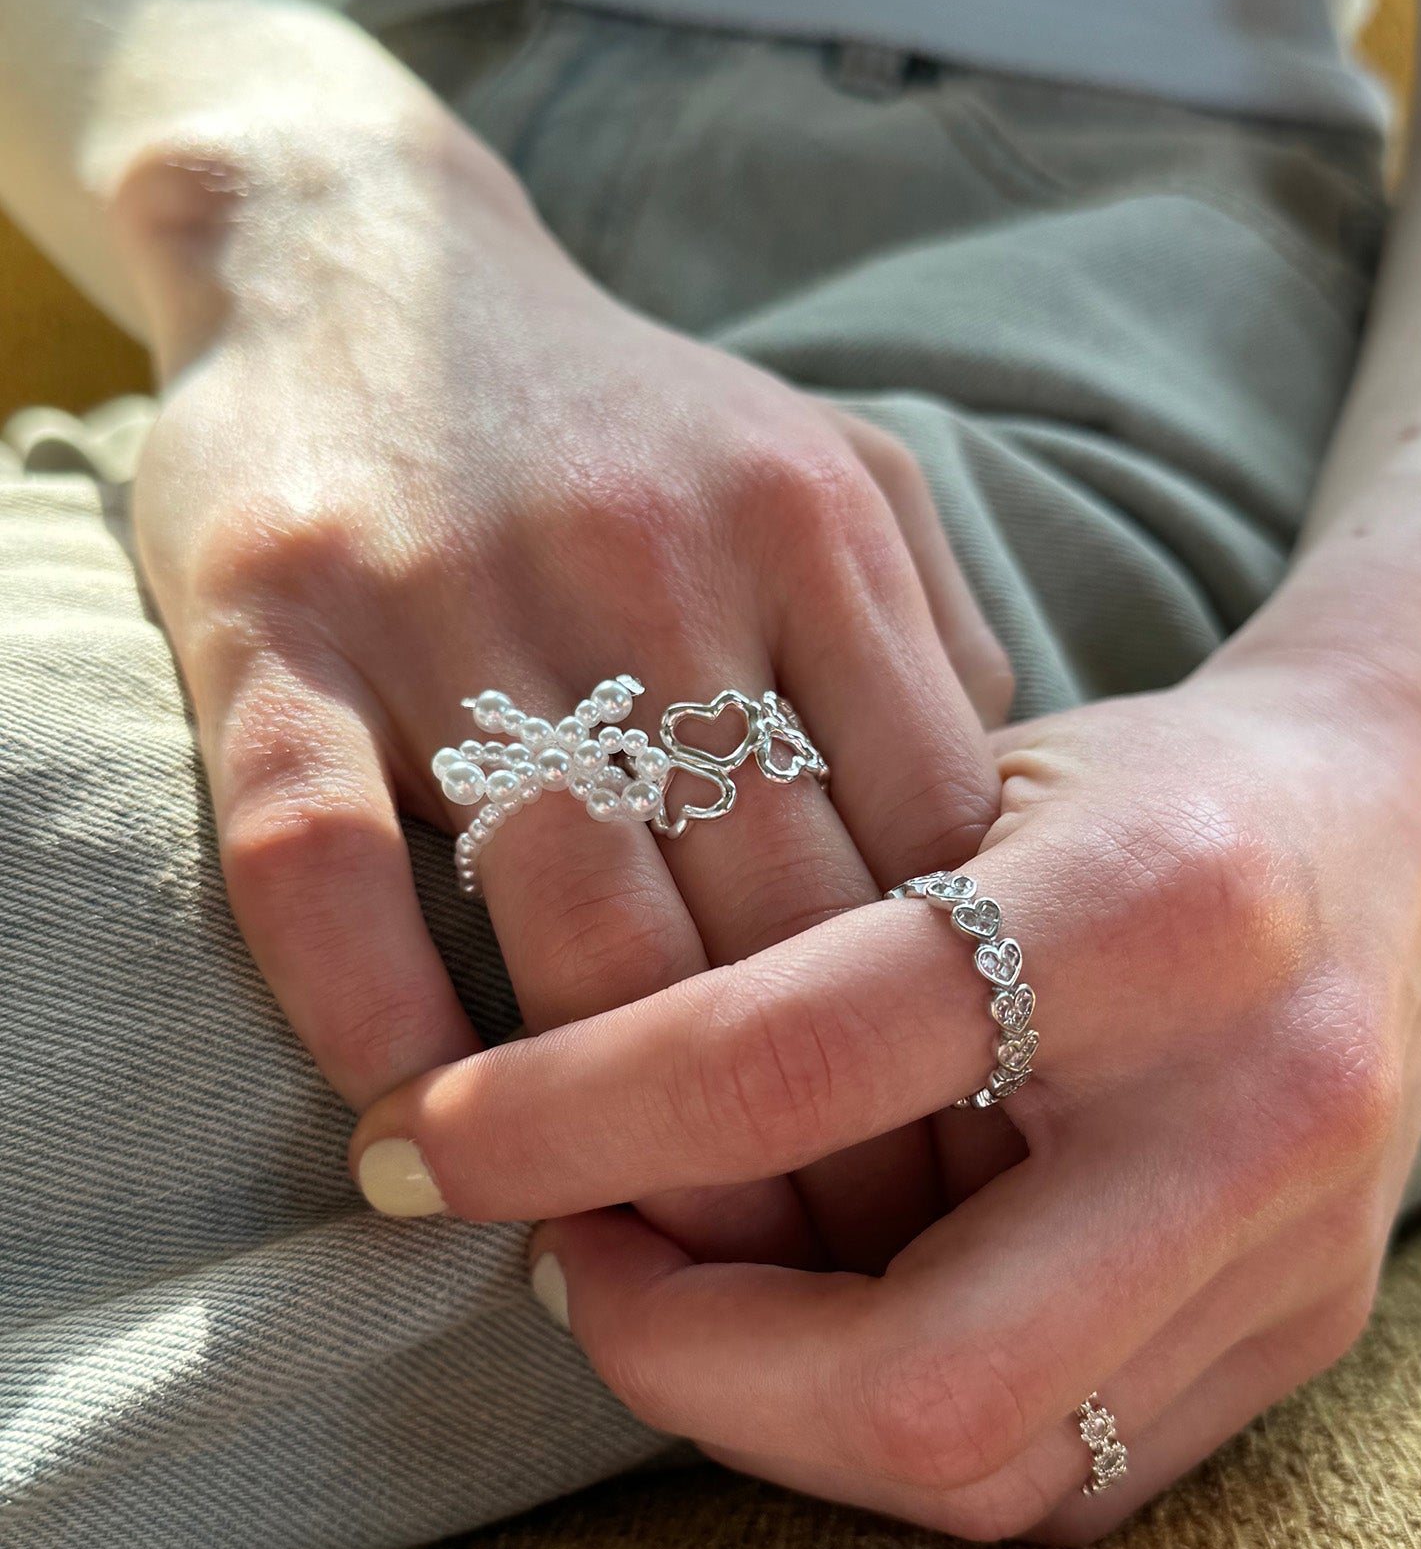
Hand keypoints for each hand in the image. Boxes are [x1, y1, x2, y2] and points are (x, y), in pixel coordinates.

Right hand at [116, 85, 1006, 1269]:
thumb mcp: (828, 478)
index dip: (955, 1047)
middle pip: (772, 917)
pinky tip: (419, 1133)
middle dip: (816, 1135)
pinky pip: (323, 858)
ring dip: (616, 1125)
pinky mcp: (278, 622)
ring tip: (642, 1262)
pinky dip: (372, 1011)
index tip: (967, 1189)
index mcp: (816, 533)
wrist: (358, 259)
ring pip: (571, 918)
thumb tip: (1015, 851)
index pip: (923, 850)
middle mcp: (656, 560)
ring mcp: (459, 593)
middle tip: (836, 1290)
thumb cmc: (624, 420)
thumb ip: (929, 647)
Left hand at [350, 654, 1420, 1537]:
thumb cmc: (1146, 782)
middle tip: (569, 1260)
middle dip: (686, 1361)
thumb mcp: (960, 772)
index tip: (431, 1143)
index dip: (576, 1119)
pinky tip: (811, 1328)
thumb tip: (533, 1090)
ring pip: (987, 1472)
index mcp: (1156, 907)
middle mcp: (1255, 1113)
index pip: (806, 1056)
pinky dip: (889, 1432)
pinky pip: (1055, 1480)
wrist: (1397, 829)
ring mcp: (1299, 1259)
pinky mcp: (1302, 1339)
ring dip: (771, 1416)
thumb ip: (787, 927)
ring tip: (669, 1292)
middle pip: (921, 1382)